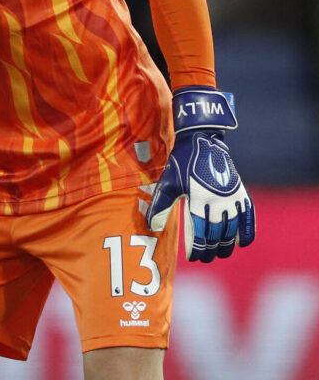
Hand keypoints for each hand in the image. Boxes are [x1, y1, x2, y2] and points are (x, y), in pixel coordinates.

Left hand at [145, 87, 255, 261]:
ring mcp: (232, 197)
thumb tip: (152, 228)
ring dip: (228, 244)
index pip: (201, 232)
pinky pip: (248, 216)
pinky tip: (244, 243)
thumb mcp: (167, 182)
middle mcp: (218, 200)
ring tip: (221, 254)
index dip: (199, 248)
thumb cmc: (181, 162)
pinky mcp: (240, 192)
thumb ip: (159, 206)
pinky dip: (248, 230)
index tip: (195, 258)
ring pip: (233, 228)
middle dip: (212, 249)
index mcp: (199, 199)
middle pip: (218, 233)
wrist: (202, 141)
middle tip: (207, 259)